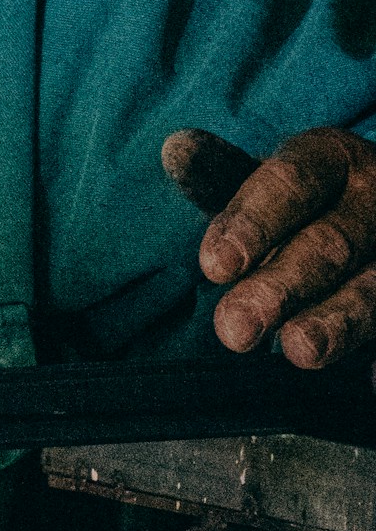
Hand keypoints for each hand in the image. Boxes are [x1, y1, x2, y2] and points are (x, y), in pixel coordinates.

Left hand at [163, 127, 375, 368]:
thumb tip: (176, 150)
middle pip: (330, 244)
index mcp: (332, 159)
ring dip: (335, 322)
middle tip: (236, 329)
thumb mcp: (268, 179)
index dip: (252, 223)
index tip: (213, 266)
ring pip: (373, 288)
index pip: (291, 183)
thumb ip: (222, 174)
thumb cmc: (301, 201)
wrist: (369, 210)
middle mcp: (375, 199)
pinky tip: (371, 380)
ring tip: (299, 351)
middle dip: (282, 287)